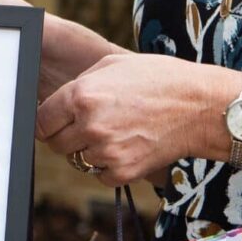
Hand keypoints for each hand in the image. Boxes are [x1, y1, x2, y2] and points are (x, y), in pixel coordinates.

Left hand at [36, 52, 234, 186]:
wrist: (200, 106)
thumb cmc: (159, 79)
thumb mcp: (112, 65)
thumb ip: (80, 84)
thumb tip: (58, 103)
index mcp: (82, 96)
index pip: (42, 121)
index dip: (48, 120)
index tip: (56, 121)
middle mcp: (90, 125)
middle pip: (55, 144)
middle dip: (65, 135)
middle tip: (87, 125)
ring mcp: (107, 152)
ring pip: (77, 160)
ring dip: (88, 150)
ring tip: (114, 131)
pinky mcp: (123, 172)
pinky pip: (99, 175)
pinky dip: (108, 165)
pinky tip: (126, 146)